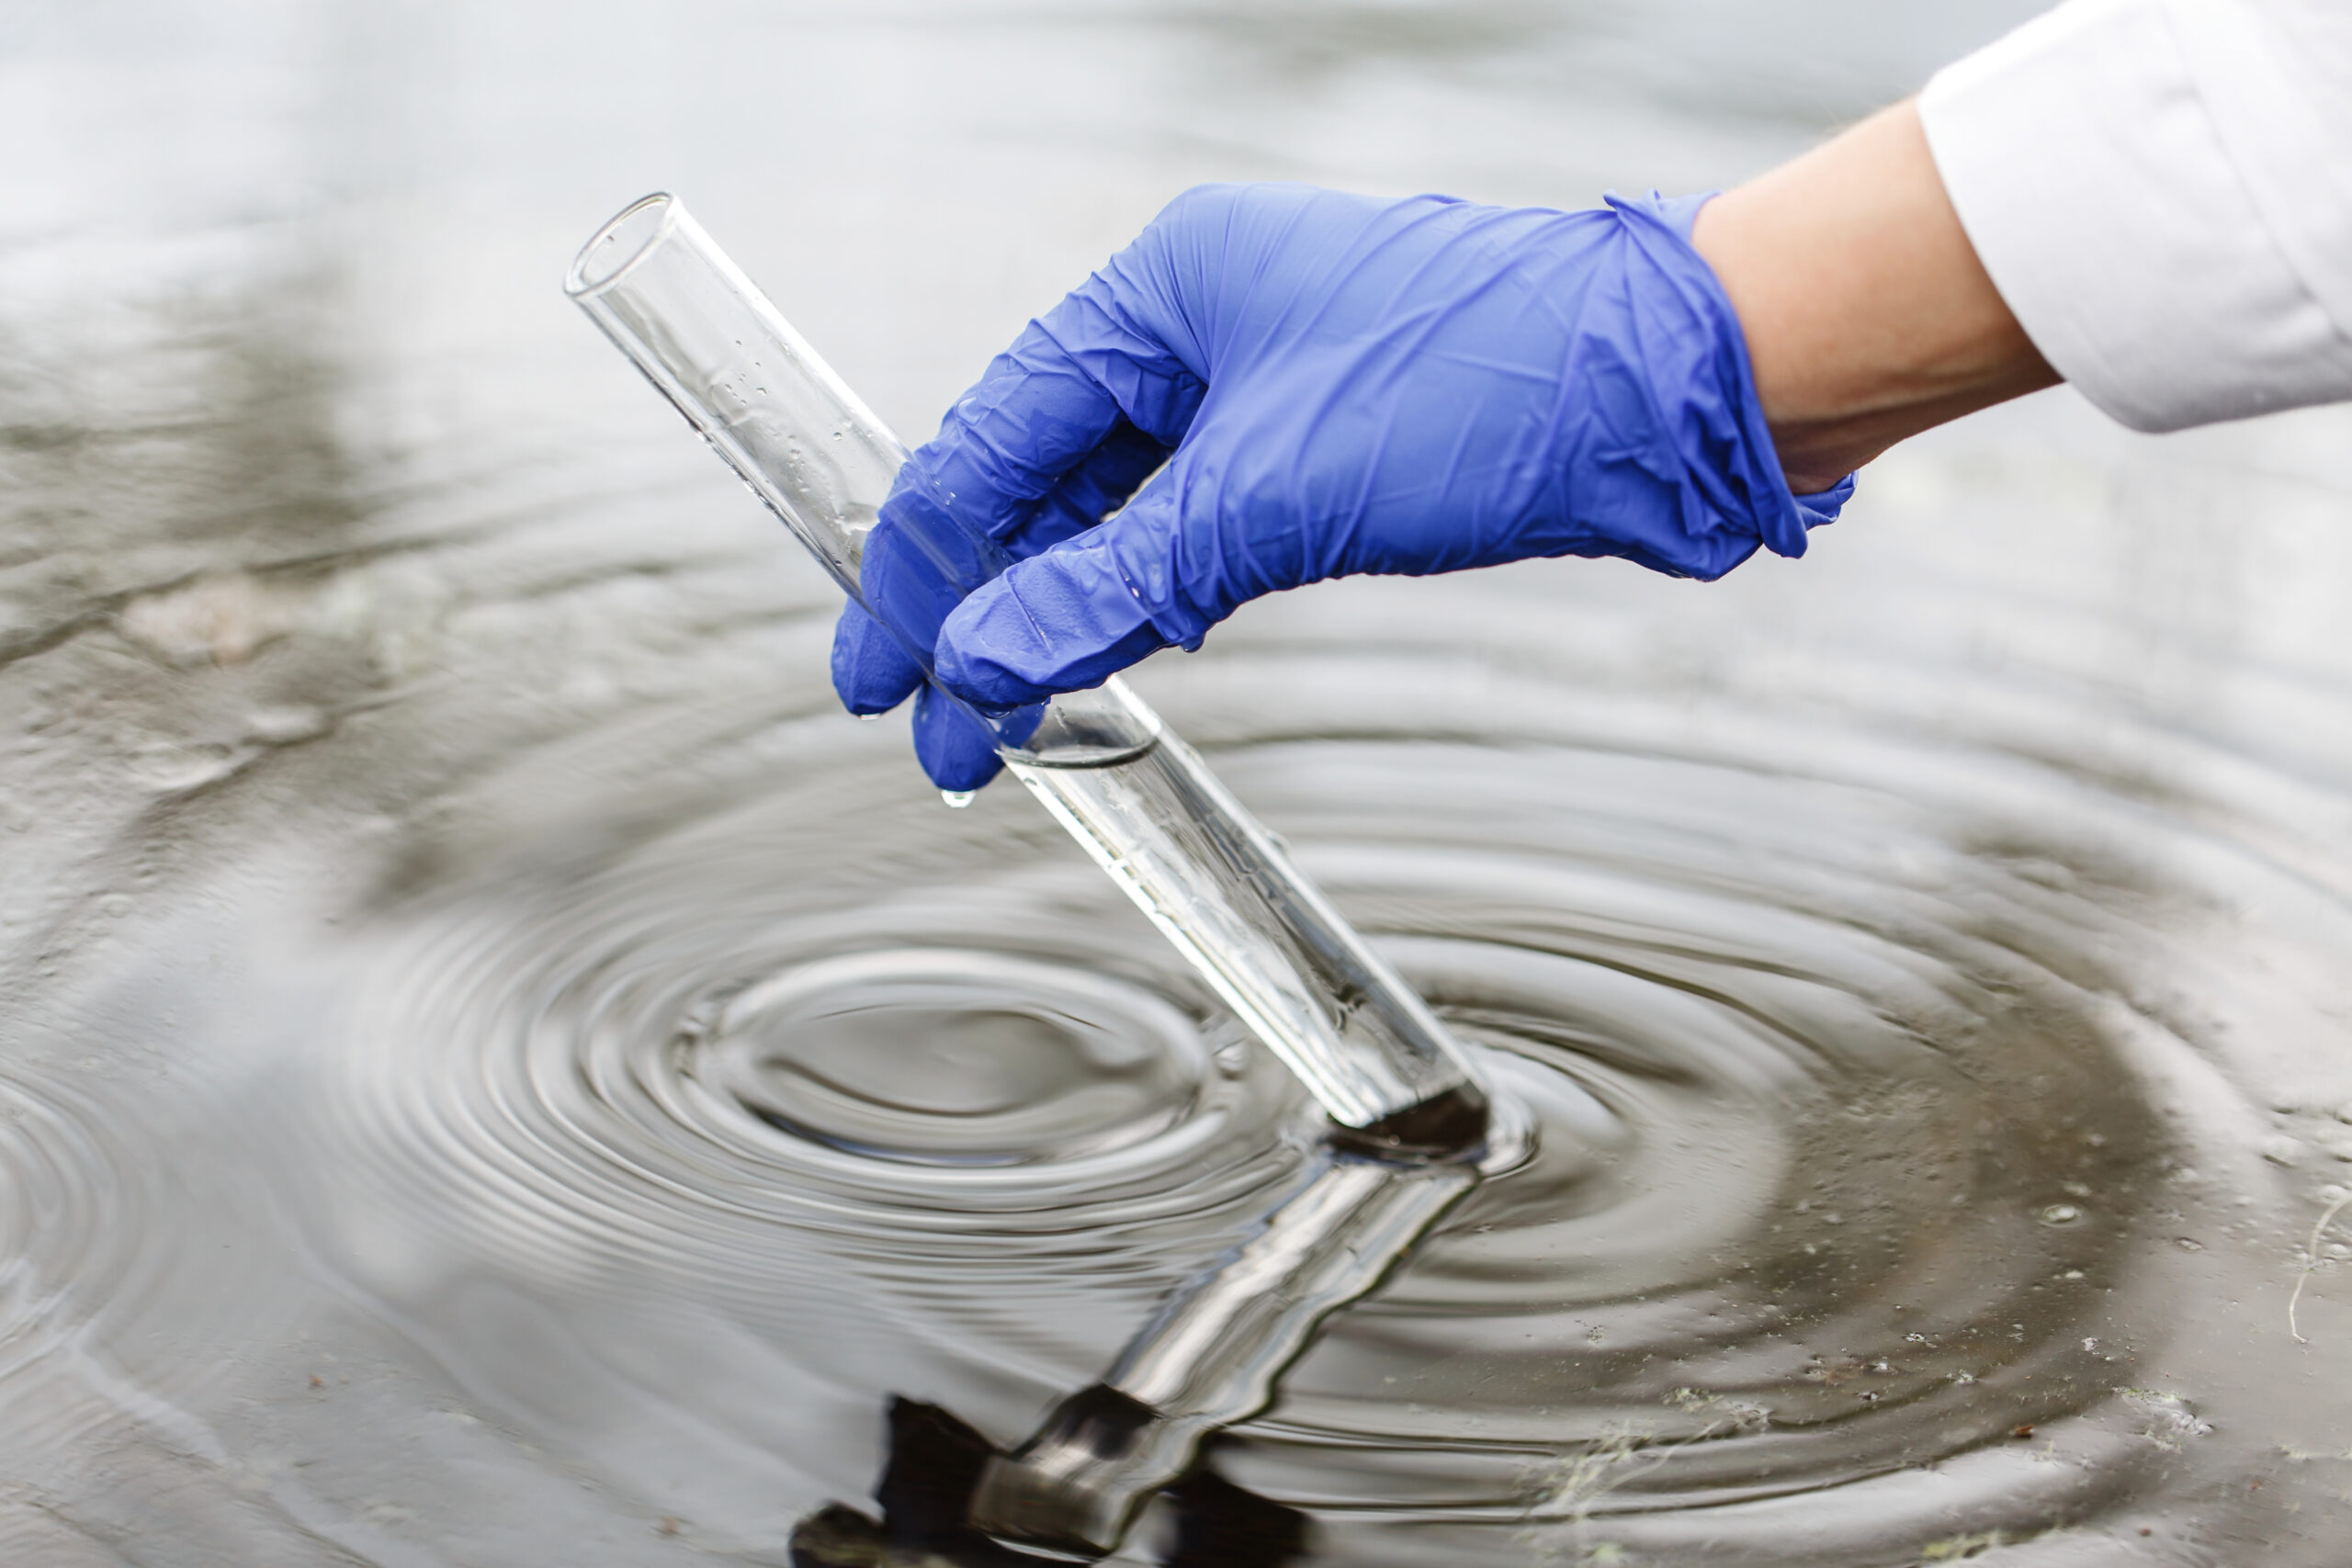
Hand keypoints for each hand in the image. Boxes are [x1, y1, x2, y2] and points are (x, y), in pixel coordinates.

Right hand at [833, 182, 1850, 788]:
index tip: (880, 679)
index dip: (920, 570)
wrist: (1679, 392)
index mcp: (1161, 289)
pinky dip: (1141, 594)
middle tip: (939, 729)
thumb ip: (1108, 584)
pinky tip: (1107, 656)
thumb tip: (980, 665)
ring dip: (1059, 611)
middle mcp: (1199, 326)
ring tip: (1009, 717)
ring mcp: (1261, 383)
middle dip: (981, 607)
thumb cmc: (1494, 388)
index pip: (991, 439)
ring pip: (1113, 509)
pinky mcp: (1318, 445)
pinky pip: (1189, 525)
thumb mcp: (1268, 497)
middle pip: (1039, 476)